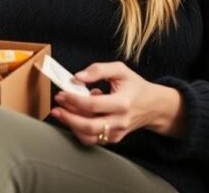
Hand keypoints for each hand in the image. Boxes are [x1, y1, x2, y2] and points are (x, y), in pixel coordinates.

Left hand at [49, 61, 184, 145]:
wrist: (152, 105)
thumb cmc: (134, 86)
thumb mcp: (120, 70)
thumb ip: (98, 69)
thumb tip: (77, 77)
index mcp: (122, 103)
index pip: (93, 105)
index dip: (74, 99)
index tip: (61, 93)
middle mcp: (120, 121)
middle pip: (89, 126)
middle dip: (68, 117)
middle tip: (56, 107)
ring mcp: (117, 133)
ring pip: (88, 136)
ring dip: (71, 125)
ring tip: (61, 112)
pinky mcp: (113, 139)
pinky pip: (92, 139)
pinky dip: (79, 130)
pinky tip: (75, 117)